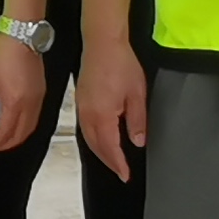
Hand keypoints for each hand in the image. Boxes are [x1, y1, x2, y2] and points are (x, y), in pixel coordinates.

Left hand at [0, 33, 46, 155]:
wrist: (23, 33)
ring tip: (2, 140)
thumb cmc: (1, 52)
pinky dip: (25, 128)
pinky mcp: (43, 93)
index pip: (5, 131)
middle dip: (6, 145)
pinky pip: (35, 119)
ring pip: (30, 128)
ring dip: (17, 138)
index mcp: (14, 100)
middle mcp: (30, 104)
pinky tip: (15, 126)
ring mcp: (39, 99)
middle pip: (21, 134)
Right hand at [79, 40, 148, 182]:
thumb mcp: (137, 94)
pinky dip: (93, 139)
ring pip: (88, 138)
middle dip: (108, 161)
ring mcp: (81, 107)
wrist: (103, 43)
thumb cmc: (121, 64)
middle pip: (96, 146)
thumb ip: (137, 120)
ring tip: (112, 160)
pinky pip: (84, 127)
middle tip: (120, 172)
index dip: (118, 163)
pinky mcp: (80, 100)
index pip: (110, 147)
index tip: (125, 175)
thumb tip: (137, 141)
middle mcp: (88, 114)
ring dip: (99, 152)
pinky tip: (100, 139)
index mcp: (102, 115)